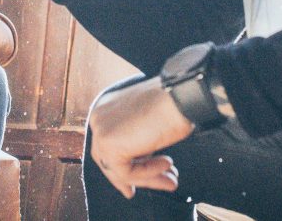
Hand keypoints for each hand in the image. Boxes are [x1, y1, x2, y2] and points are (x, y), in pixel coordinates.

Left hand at [88, 76, 193, 199]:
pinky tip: (167, 164)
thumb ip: (139, 137)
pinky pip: (126, 172)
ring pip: (119, 168)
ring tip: (172, 180)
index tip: (134, 185)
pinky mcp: (108, 144)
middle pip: (111, 158)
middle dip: (135, 176)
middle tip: (156, 183)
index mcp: (109, 107)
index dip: (125, 165)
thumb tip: (142, 160)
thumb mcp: (152, 120)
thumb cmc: (175, 102)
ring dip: (148, 177)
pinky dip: (148, 173)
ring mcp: (100, 130)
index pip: (111, 144)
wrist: (181, 95)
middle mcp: (100, 117)